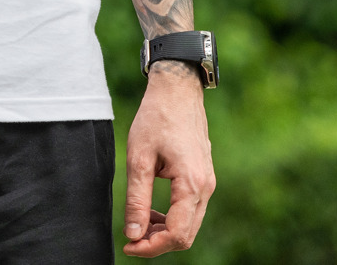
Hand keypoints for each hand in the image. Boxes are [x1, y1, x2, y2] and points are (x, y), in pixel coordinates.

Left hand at [123, 63, 214, 256]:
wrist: (177, 89)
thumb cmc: (156, 118)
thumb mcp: (139, 157)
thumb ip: (137, 199)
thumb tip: (133, 235)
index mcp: (192, 184)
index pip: (176, 234)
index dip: (152, 247)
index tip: (128, 246)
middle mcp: (206, 187)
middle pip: (186, 235)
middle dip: (158, 243)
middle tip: (131, 238)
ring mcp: (208, 182)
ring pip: (190, 224)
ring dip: (165, 230)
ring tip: (139, 222)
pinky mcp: (204, 177)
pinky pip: (191, 209)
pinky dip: (172, 217)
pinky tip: (152, 209)